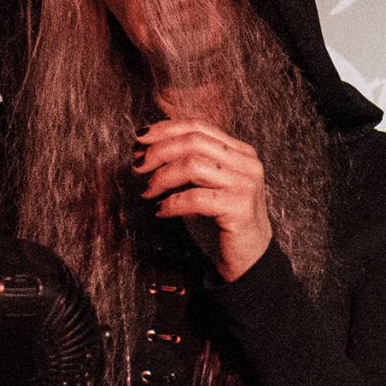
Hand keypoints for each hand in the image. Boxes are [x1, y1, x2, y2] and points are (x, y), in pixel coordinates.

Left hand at [136, 118, 272, 281]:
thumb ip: (183, 164)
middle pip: (194, 142)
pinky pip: (196, 198)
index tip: (138, 138)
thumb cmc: (220, 221)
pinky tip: (161, 211)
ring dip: (162, 177)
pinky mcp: (240, 208)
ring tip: (148, 192)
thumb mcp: (201, 185)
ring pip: (193, 165)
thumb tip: (143, 149)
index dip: (165, 129)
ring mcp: (246, 185)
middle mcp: (247, 163)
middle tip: (137, 167)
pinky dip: (172, 203)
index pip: (199, 126)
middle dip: (158, 151)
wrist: (248, 259)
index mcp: (239, 152)